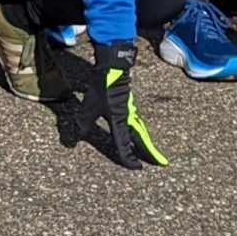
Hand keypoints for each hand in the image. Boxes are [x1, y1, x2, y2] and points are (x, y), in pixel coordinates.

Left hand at [81, 41, 166, 167]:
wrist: (114, 67)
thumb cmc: (102, 86)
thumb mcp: (89, 106)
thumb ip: (82, 124)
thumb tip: (74, 142)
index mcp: (119, 122)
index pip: (124, 145)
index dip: (129, 158)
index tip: (137, 168)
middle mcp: (128, 119)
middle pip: (142, 140)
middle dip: (151, 152)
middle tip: (162, 163)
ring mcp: (131, 112)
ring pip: (142, 132)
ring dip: (148, 143)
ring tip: (153, 152)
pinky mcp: (130, 106)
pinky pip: (139, 124)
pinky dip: (143, 133)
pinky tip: (141, 133)